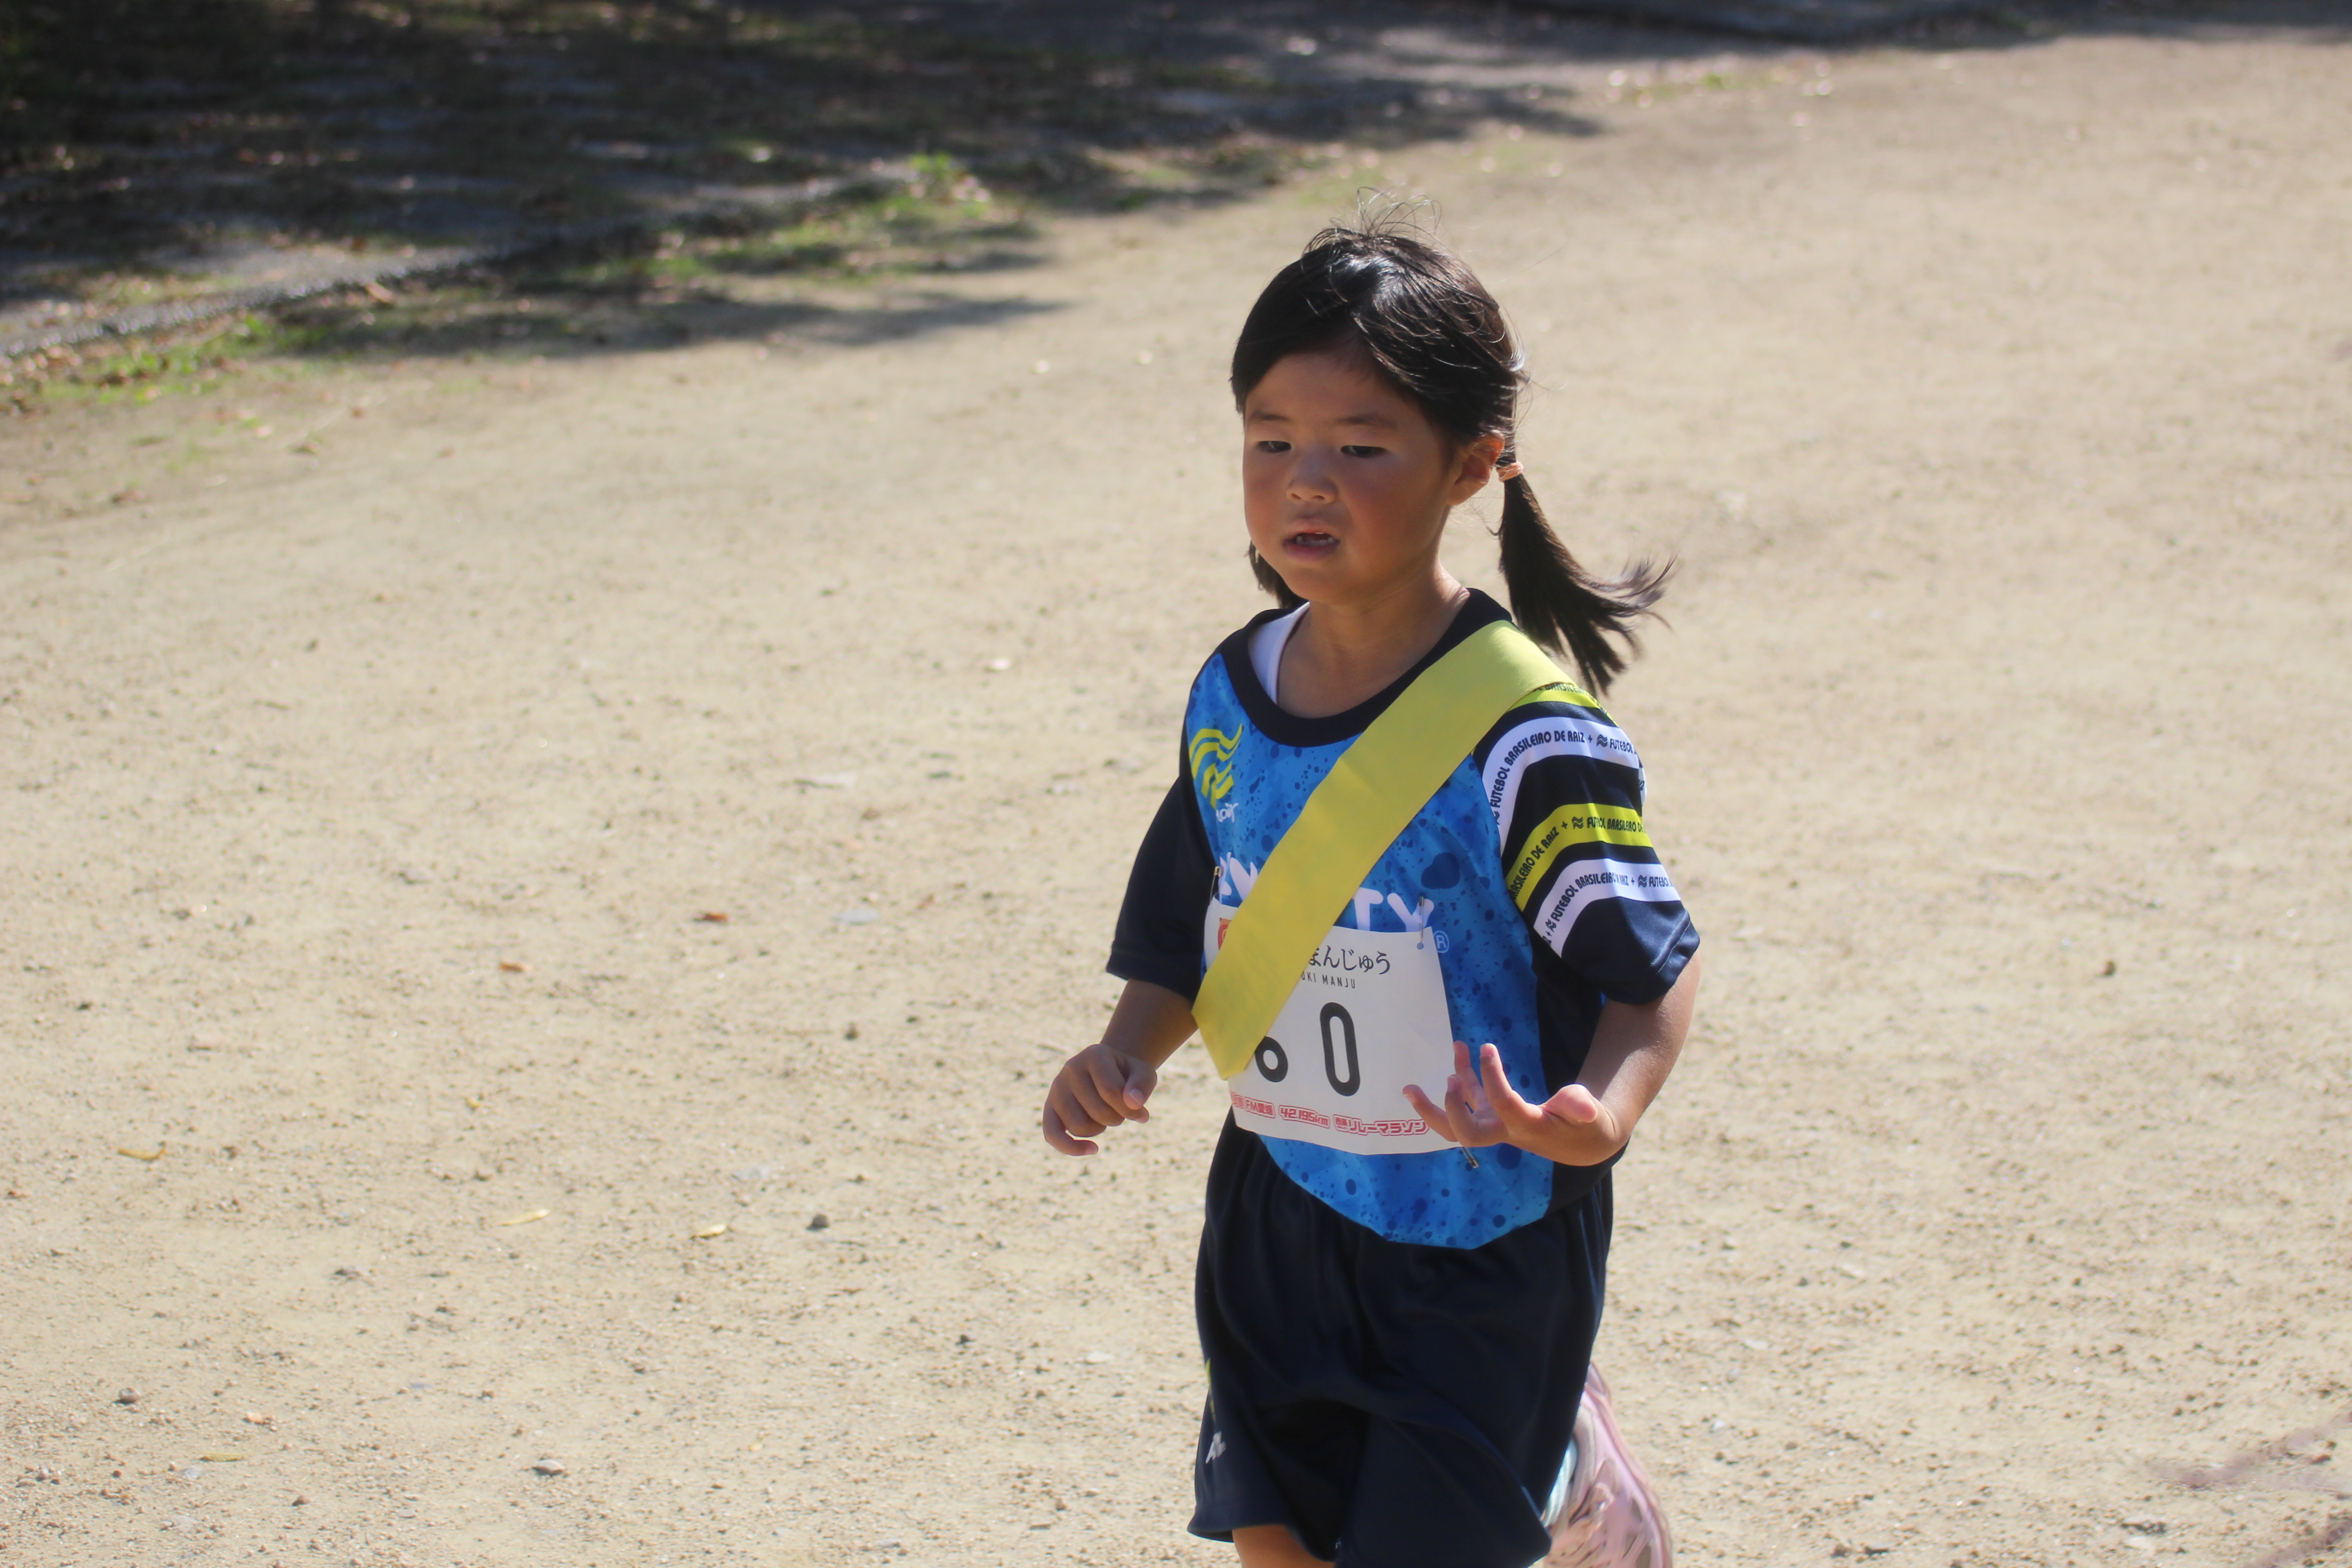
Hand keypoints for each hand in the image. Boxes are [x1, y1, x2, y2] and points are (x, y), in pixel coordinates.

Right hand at [1041, 1040, 1159, 1156]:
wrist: (1110, 1070)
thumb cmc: (1128, 1074)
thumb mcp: (1144, 1074)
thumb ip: (1142, 1085)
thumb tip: (1133, 1103)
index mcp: (1094, 1055)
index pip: (1111, 1090)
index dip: (1131, 1109)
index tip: (1142, 1113)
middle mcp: (1071, 1068)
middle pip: (1097, 1112)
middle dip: (1117, 1119)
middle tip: (1121, 1111)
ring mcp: (1057, 1088)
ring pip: (1079, 1127)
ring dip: (1100, 1129)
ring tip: (1105, 1115)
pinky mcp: (1050, 1107)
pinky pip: (1052, 1135)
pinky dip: (1071, 1148)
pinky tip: (1093, 1149)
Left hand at [1402, 1041, 1628, 1167]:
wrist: (1579, 1140)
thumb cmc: (1584, 1125)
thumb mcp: (1590, 1116)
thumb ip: (1581, 1108)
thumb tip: (1585, 1108)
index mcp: (1526, 1128)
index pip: (1502, 1106)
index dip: (1492, 1077)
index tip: (1488, 1047)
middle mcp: (1503, 1130)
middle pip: (1465, 1134)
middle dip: (1447, 1112)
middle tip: (1445, 1083)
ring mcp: (1494, 1122)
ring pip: (1456, 1121)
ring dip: (1431, 1105)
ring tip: (1408, 1087)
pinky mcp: (1493, 1113)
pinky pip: (1470, 1097)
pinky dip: (1460, 1077)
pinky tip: (1459, 1050)